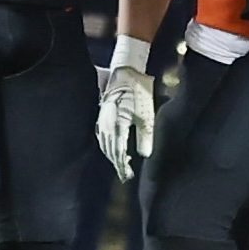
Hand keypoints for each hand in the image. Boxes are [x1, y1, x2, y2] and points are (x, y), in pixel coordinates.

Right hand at [97, 66, 154, 182]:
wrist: (126, 73)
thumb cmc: (139, 93)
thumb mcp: (146, 115)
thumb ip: (145, 136)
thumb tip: (144, 155)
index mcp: (117, 126)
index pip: (118, 152)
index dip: (122, 166)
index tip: (127, 176)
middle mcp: (107, 125)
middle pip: (109, 149)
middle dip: (116, 163)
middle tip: (124, 174)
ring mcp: (103, 119)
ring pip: (104, 143)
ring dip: (111, 155)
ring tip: (121, 164)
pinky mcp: (102, 115)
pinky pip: (102, 135)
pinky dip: (107, 145)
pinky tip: (113, 147)